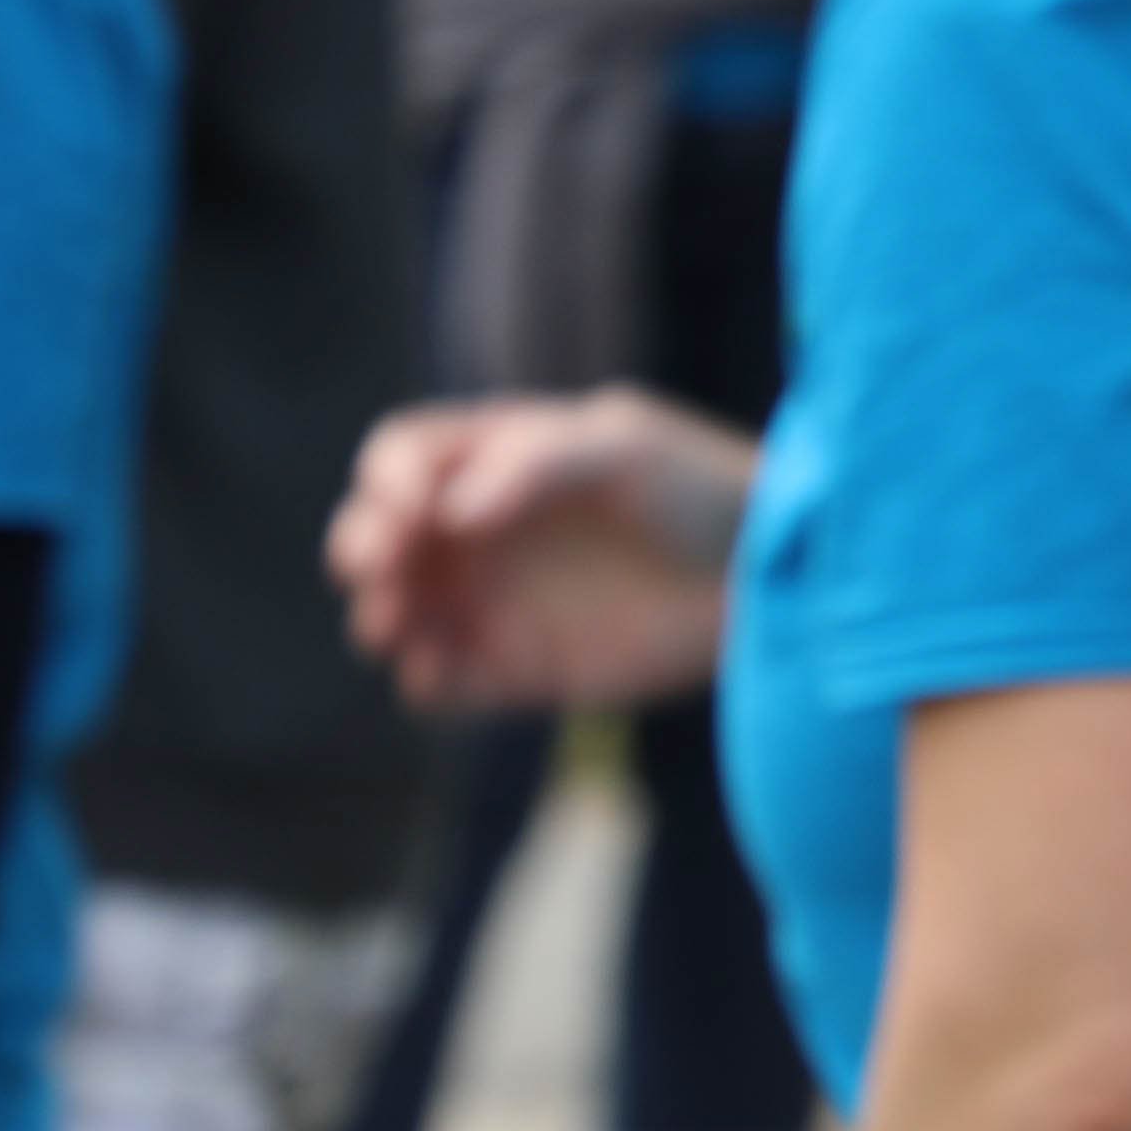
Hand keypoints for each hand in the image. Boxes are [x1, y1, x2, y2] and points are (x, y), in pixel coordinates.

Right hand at [330, 391, 752, 712]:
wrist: (769, 577)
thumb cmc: (702, 488)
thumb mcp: (624, 447)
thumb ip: (533, 465)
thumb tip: (447, 515)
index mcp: (496, 456)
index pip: (400, 458)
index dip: (387, 483)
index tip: (415, 510)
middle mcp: (480, 528)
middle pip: (375, 535)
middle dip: (362, 549)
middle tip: (386, 570)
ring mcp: (495, 599)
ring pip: (394, 612)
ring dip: (379, 617)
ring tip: (399, 624)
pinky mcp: (520, 668)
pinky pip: (441, 683)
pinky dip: (425, 680)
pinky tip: (441, 671)